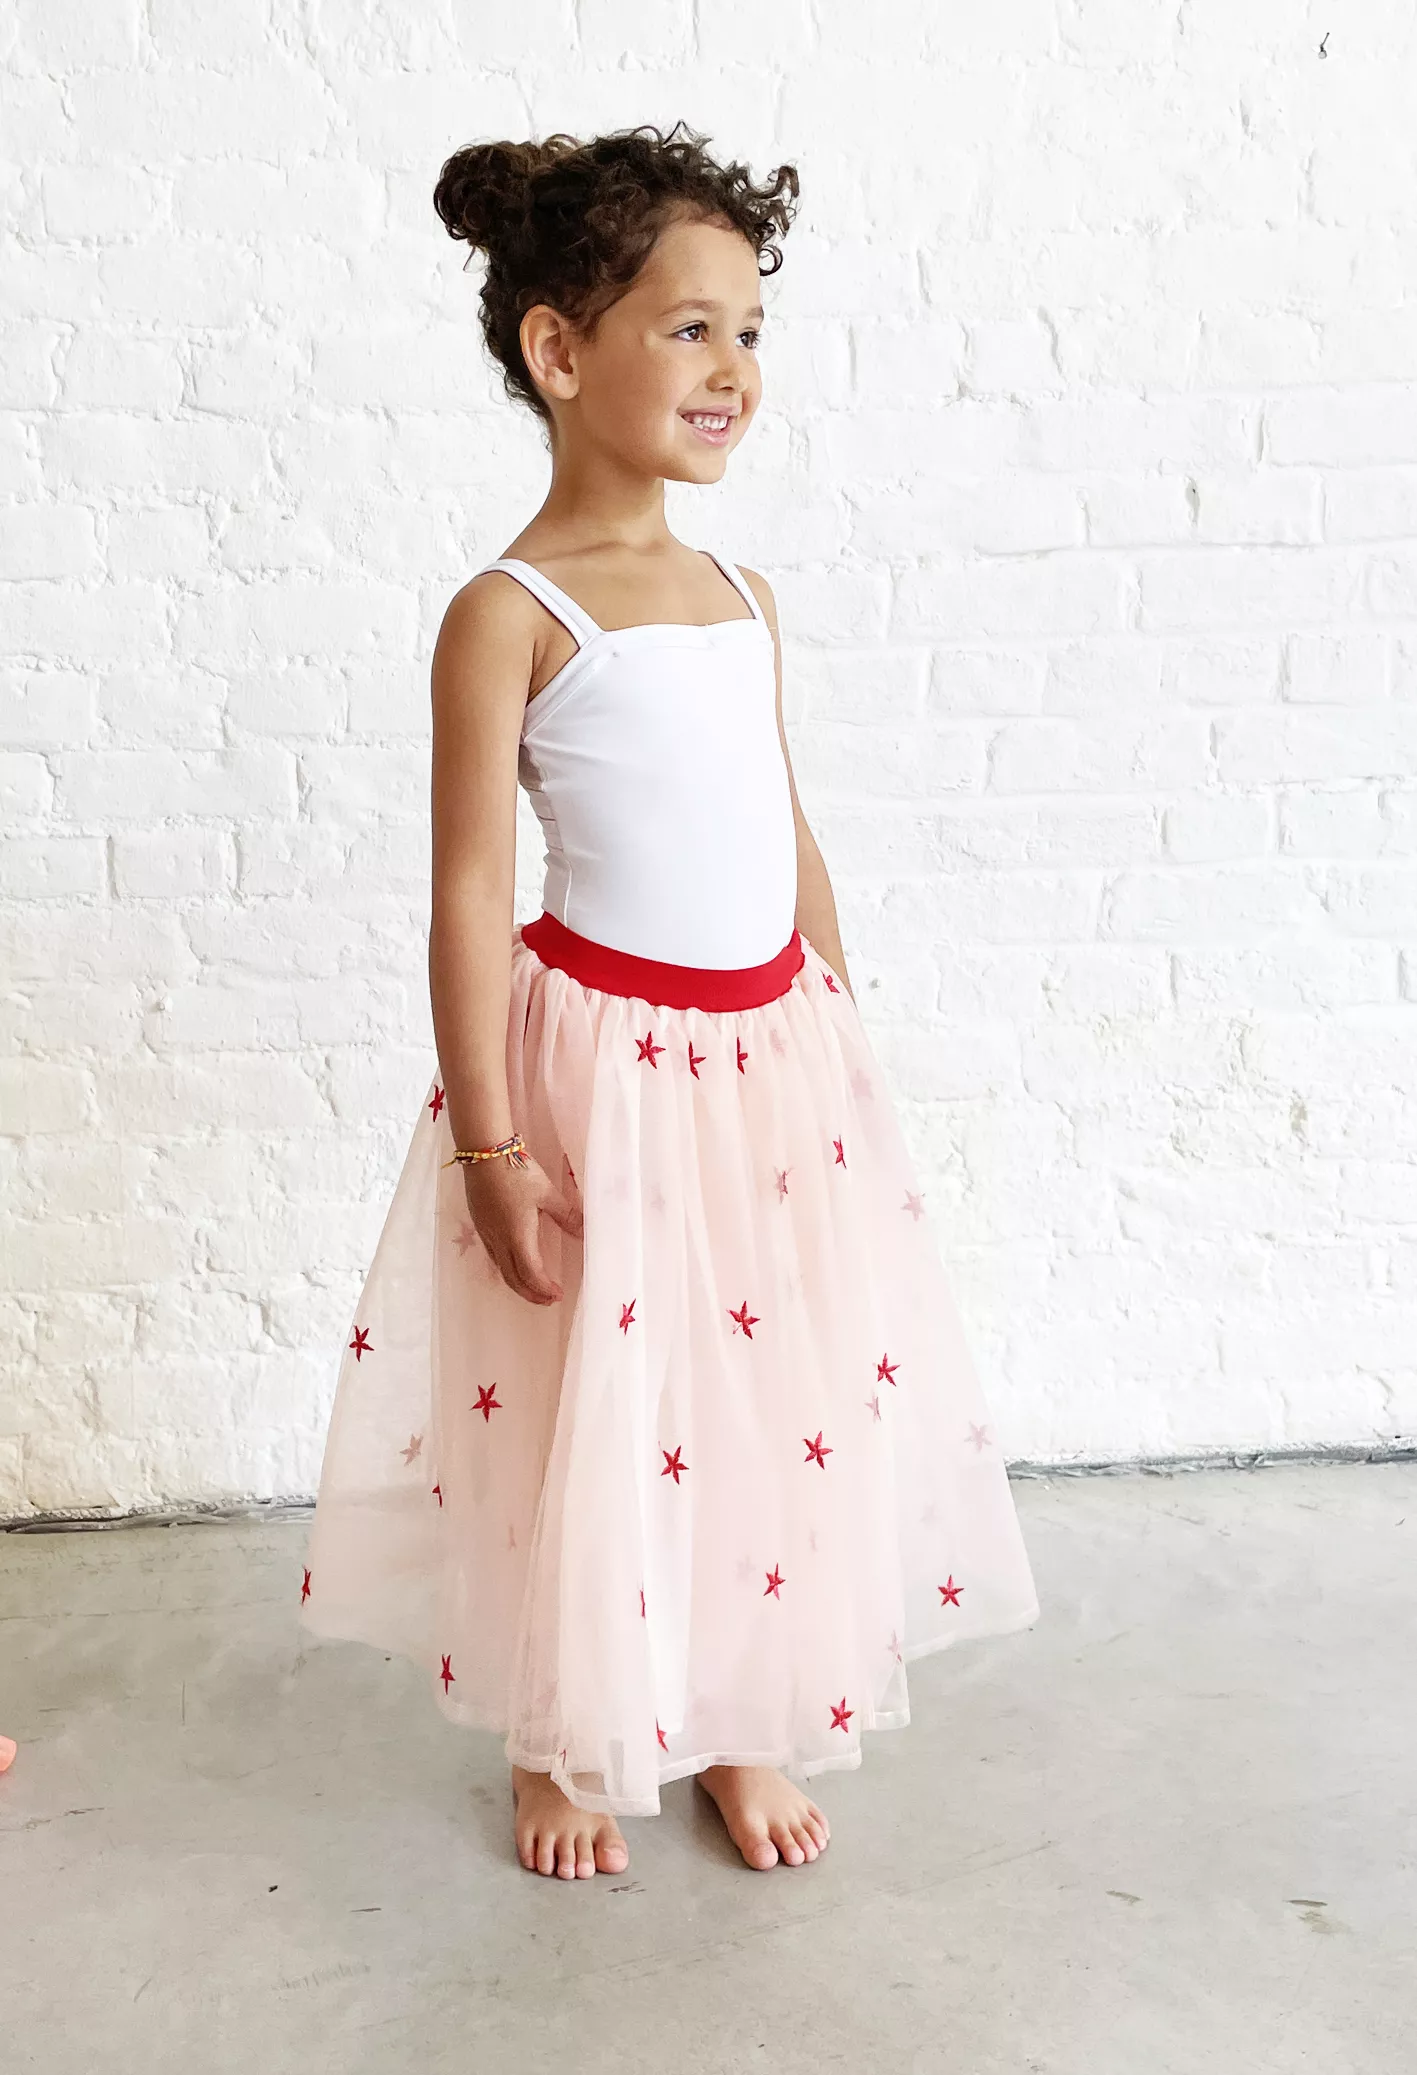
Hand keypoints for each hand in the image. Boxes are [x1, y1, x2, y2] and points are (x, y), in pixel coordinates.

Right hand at [461, 1149, 582, 1305]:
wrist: (483, 1153)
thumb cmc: (516, 1171)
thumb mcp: (546, 1192)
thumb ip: (566, 1215)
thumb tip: (585, 1232)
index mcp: (517, 1235)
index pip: (531, 1273)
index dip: (544, 1289)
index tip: (558, 1295)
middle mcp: (499, 1240)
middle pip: (513, 1279)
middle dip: (531, 1294)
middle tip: (548, 1300)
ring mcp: (487, 1234)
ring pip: (501, 1269)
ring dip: (518, 1283)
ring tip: (534, 1287)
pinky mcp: (480, 1225)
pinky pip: (493, 1256)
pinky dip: (507, 1268)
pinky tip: (515, 1262)